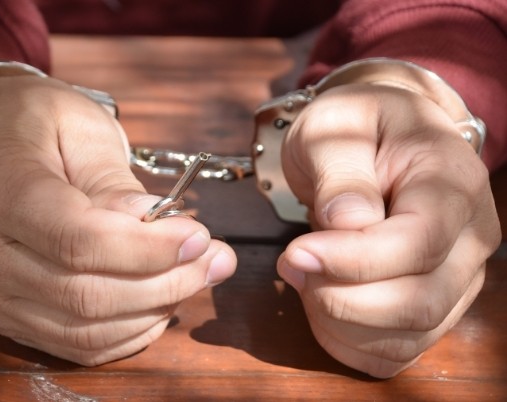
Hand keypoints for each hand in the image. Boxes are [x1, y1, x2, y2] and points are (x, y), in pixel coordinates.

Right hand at [0, 75, 236, 364]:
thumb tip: (157, 224)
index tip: (199, 237)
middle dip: (165, 282)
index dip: (147, 248)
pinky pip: (75, 346)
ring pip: (84, 331)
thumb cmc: (28, 124)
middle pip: (85, 294)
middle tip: (214, 259)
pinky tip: (158, 304)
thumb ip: (114, 181)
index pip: (77, 240)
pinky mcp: (3, 316)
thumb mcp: (78, 126)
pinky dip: (128, 334)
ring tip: (195, 277)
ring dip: (154, 310)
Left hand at [277, 83, 500, 377]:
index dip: (353, 261)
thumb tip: (348, 222)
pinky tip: (317, 304)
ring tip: (300, 276)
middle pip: (418, 302)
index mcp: (453, 184)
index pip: (419, 243)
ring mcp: (458, 279)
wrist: (377, 139)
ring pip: (407, 337)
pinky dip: (347, 342)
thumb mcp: (334, 127)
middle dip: (338, 297)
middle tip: (289, 262)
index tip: (295, 252)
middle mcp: (471, 239)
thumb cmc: (355, 127)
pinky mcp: (434, 307)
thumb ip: (340, 171)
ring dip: (337, 321)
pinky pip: (396, 352)